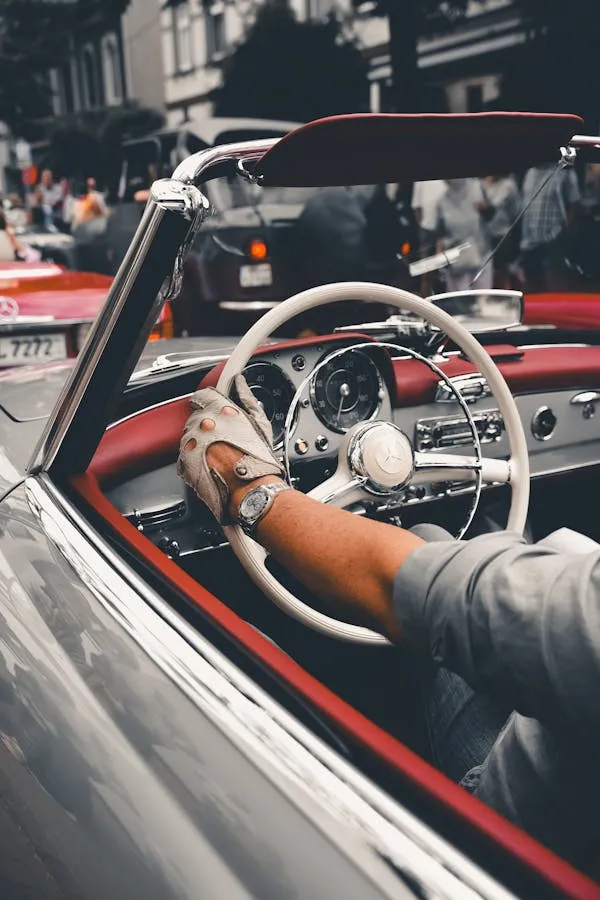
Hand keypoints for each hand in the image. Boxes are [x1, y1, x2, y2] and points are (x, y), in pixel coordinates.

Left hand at [177, 375, 284, 522]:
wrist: (251, 492)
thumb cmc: (258, 462)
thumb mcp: (260, 424)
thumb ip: (247, 398)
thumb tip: (240, 382)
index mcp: (219, 412)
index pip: (204, 395)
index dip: (209, 399)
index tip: (211, 404)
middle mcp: (201, 426)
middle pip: (196, 417)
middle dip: (207, 424)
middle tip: (222, 437)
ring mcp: (191, 445)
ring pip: (189, 436)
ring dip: (200, 441)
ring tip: (219, 454)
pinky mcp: (184, 464)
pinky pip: (184, 455)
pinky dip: (194, 458)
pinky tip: (211, 464)